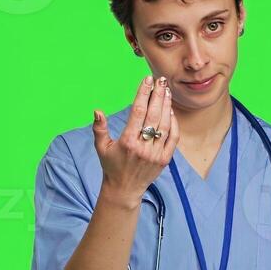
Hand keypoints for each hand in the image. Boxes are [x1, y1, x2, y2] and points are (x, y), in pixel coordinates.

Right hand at [92, 75, 178, 205]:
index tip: (147, 80)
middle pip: (154, 115)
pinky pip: (173, 138)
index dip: (143, 93)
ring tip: (166, 91)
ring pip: (165, 125)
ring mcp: (155, 154)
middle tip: (161, 80)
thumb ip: (99, 128)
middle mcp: (143, 147)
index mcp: (127, 142)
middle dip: (158, 95)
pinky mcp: (164, 160)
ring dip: (166, 106)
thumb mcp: (101, 147)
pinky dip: (173, 124)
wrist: (125, 189)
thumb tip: (97, 110)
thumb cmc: (111, 166)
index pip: (138, 111)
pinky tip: (170, 112)